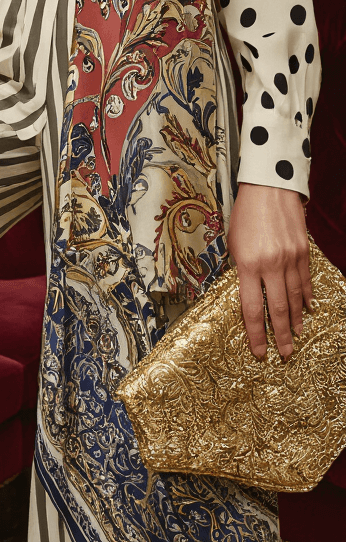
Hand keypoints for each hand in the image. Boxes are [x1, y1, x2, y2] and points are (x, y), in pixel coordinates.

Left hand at [227, 182, 311, 361]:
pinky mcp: (303, 251)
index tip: (259, 351)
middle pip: (277, 309)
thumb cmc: (245, 214)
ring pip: (295, 297)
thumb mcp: (233, 243)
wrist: (269, 187)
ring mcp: (290, 258)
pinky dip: (307, 297)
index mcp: (248, 265)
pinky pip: (305, 280)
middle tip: (284, 354)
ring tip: (296, 336)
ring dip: (295, 320)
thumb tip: (248, 292)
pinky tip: (308, 309)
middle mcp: (271, 265)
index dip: (256, 333)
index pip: (252, 308)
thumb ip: (241, 269)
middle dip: (280, 335)